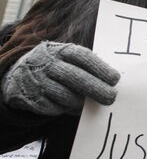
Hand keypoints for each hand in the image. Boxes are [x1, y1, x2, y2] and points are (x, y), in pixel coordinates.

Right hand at [2, 41, 120, 115]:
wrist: (19, 75)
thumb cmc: (56, 67)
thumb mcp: (67, 59)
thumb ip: (86, 67)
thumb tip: (111, 82)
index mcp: (61, 50)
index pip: (82, 56)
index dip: (99, 67)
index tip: (115, 79)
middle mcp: (48, 63)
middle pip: (75, 76)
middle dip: (96, 88)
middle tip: (111, 97)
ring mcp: (38, 80)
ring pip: (64, 94)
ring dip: (82, 102)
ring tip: (93, 104)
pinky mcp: (31, 97)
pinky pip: (54, 107)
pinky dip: (67, 109)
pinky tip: (74, 107)